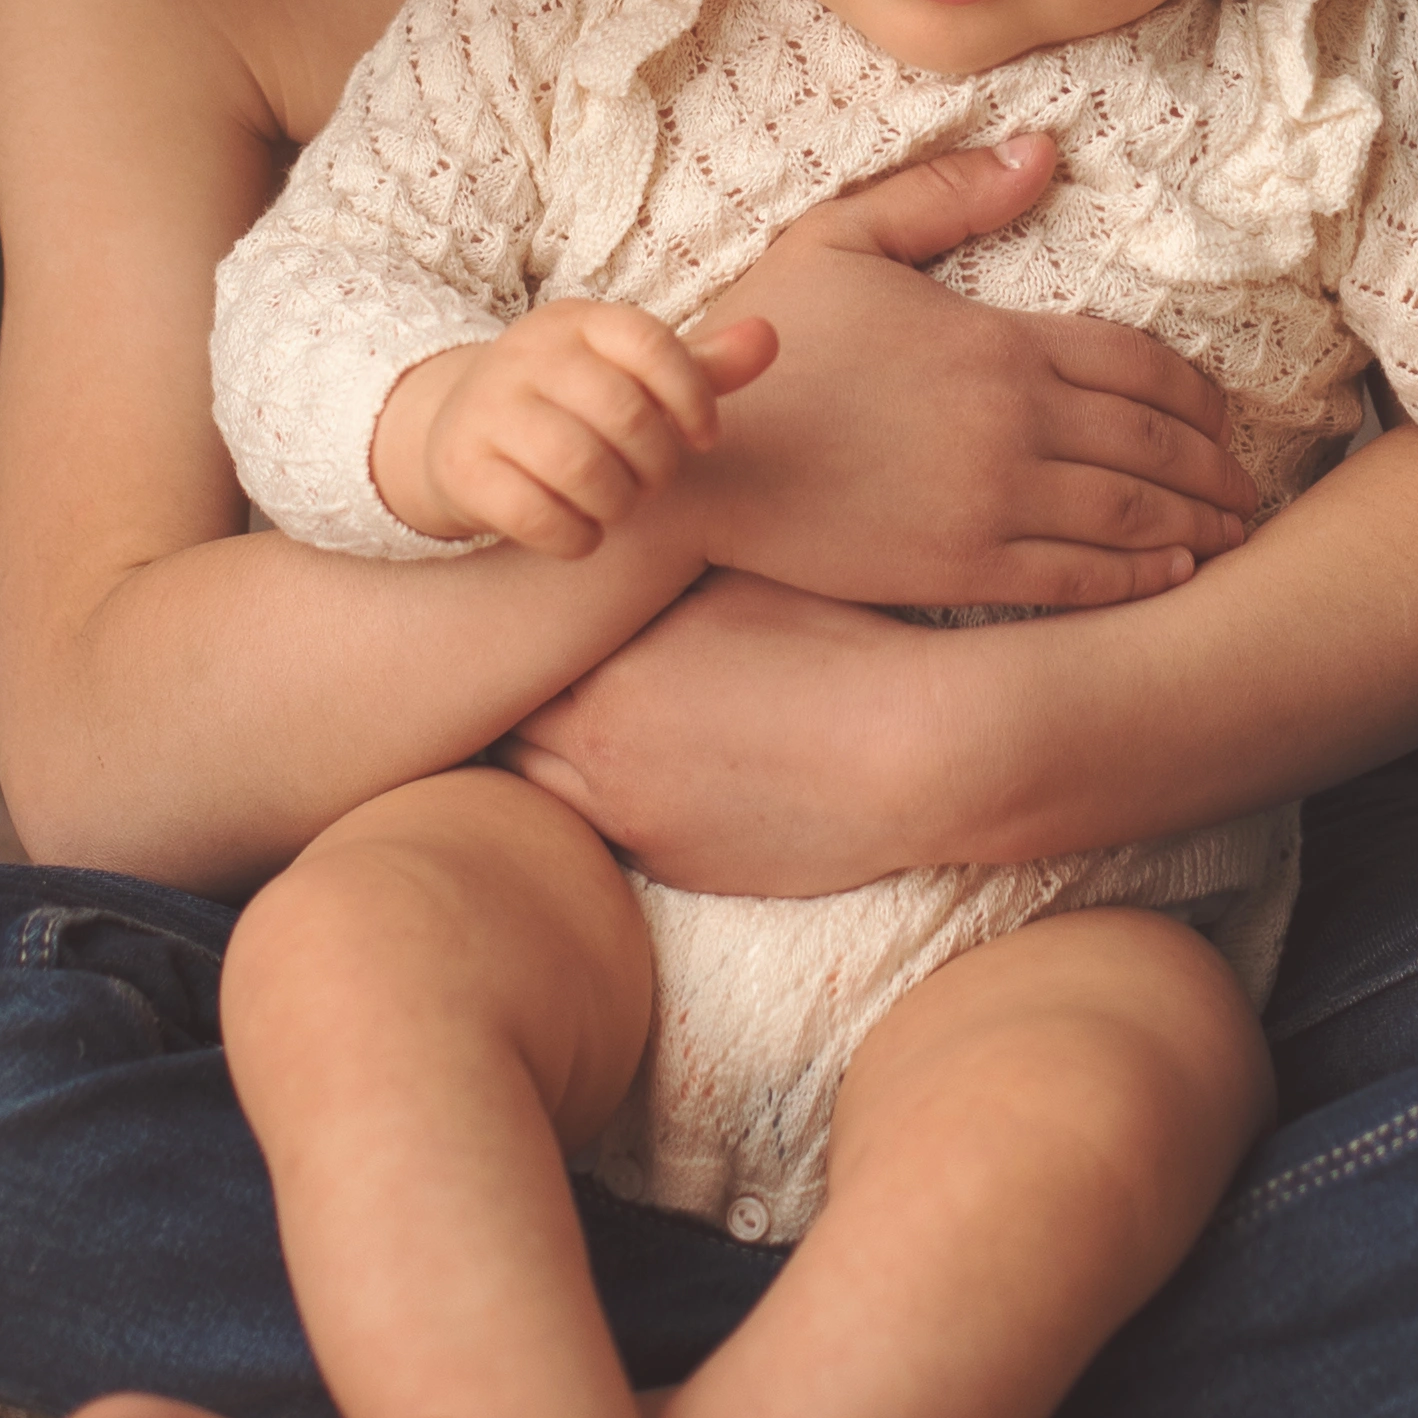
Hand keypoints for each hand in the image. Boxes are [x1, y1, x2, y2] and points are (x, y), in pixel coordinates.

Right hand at [375, 300, 776, 559]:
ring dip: (617, 503)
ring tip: (617, 505)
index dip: (693, 398)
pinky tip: (580, 533)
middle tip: (651, 481)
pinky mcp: (461, 467)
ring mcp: (486, 409)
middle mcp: (526, 354)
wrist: (455, 431)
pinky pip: (535, 514)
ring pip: (578, 465)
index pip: (650, 342)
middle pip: (622, 412)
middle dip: (656, 465)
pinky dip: (575, 538)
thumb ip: (702, 366)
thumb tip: (769, 338)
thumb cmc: (568, 404)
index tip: (704, 439)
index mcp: (577, 321)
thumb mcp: (630, 376)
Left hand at [505, 572, 960, 890]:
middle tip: (518, 676)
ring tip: (567, 726)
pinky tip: (636, 773)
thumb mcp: (731, 582)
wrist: (910, 754)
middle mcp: (600, 756)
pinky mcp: (676, 867)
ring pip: (542, 797)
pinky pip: (604, 838)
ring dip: (547, 762)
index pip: (509, 662)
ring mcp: (634, 823)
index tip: (520, 624)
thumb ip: (650, 575)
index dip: (513, 641)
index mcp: (606, 676)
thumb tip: (606, 550)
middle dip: (514, 704)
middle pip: (507, 734)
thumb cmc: (834, 648)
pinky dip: (603, 806)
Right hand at [701, 136, 1258, 606]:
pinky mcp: (957, 568)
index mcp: (996, 340)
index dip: (1194, 392)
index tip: (1223, 413)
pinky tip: (1174, 574)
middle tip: (1247, 484)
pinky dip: (1141, 577)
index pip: (1135, 363)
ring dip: (1197, 521)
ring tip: (1232, 531)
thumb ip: (946, 197)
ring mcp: (989, 501)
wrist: (695, 462)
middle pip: (1152, 441)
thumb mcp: (843, 239)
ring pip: (1130, 512)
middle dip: (1214, 463)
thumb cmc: (768, 345)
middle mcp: (1011, 422)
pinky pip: (1077, 579)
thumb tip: (1041, 152)